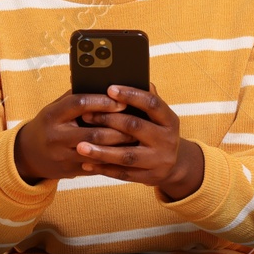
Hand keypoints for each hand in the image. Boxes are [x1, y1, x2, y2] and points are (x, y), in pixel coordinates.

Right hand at [13, 90, 138, 184]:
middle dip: (118, 129)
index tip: (121, 101)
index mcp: (52, 115)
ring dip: (119, 147)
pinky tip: (126, 155)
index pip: (78, 104)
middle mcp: (56, 137)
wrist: (29, 155)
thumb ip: (76, 97)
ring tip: (136, 139)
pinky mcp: (70, 171)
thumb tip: (103, 83)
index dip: (101, 102)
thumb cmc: (49, 124)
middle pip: (92, 133)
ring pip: (97, 153)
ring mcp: (62, 157)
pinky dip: (113, 160)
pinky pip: (96, 167)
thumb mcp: (55, 108)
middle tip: (137, 123)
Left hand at [76, 83, 204, 200]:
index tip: (110, 89)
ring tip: (80, 146)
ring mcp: (160, 161)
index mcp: (170, 120)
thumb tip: (131, 75)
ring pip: (127, 155)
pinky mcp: (150, 178)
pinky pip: (124, 174)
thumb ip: (145, 100)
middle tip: (85, 116)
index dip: (131, 95)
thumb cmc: (157, 132)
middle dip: (108, 121)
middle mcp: (167, 140)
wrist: (174, 165)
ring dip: (102, 151)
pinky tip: (86, 163)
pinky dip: (104, 169)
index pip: (152, 103)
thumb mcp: (157, 117)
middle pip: (135, 128)